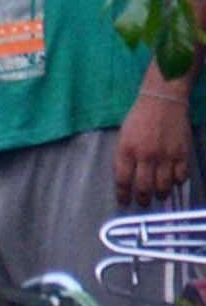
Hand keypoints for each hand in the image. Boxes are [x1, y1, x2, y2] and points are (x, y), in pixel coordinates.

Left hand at [120, 86, 196, 205]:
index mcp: (126, 150)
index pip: (123, 180)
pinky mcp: (182, 154)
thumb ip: (124, 156)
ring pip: (164, 186)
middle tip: (143, 204)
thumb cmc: (139, 117)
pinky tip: (173, 182)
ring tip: (158, 196)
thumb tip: (126, 178)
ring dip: (160, 195)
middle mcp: (145, 156)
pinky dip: (177, 183)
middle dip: (143, 200)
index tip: (124, 202)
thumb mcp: (124, 136)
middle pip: (144, 188)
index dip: (123, 195)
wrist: (163, 101)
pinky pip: (181, 177)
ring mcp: (165, 156)